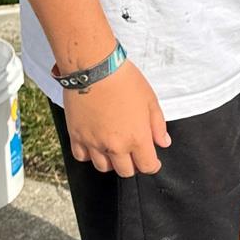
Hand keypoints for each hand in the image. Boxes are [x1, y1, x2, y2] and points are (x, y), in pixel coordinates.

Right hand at [61, 59, 169, 177]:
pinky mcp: (76, 135)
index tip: (152, 160)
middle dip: (132, 165)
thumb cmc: (125, 80)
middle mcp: (115, 146)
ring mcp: (94, 142)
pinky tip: (94, 144)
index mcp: (137, 138)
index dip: (152, 165)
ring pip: (103, 167)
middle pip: (125, 171)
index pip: (147, 166)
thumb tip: (163, 143)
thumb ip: (158, 125)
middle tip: (133, 153)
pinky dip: (89, 155)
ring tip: (113, 149)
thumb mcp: (150, 100)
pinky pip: (82, 156)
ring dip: (111, 162)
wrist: (94, 68)